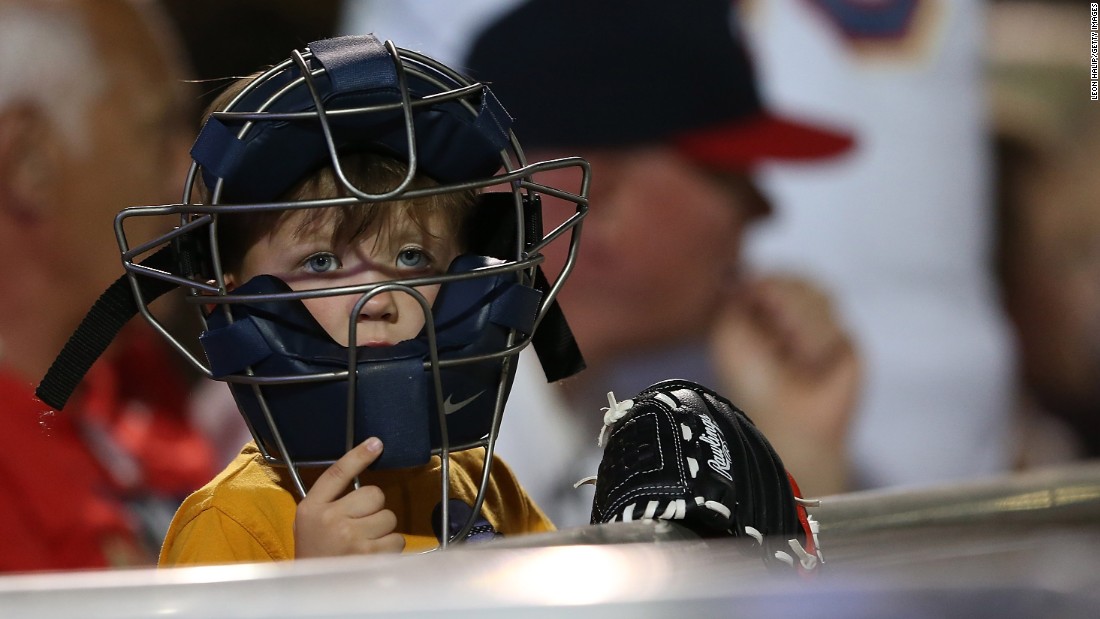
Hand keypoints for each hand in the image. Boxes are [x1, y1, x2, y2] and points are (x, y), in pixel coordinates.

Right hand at [294, 437, 405, 556]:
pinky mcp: (369, 555)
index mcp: (312, 507)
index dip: (359, 456)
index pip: (337, 473)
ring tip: (365, 543)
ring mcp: (351, 536)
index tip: (377, 443)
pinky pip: (396, 539)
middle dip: (374, 509)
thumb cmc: (315, 552)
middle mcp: (330, 518)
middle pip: (375, 495)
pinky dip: (390, 547)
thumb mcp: (310, 521)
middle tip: (361, 525)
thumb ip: (331, 499)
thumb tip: (362, 466)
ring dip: (383, 530)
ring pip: (389, 517)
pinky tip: (373, 555)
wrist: (312, 590)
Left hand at [709, 275, 860, 495]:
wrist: (782, 421)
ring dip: (797, 322)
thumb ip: (737, 297)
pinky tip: (806, 364)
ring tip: (787, 351)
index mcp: (765, 314)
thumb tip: (753, 271)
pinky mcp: (847, 345)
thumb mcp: (728, 334)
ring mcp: (822, 330)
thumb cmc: (751, 383)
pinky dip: (813, 343)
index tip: (754, 299)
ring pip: (818, 295)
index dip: (767, 283)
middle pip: (799, 279)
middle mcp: (795, 319)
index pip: (775, 276)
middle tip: (774, 329)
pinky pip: (835, 323)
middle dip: (783, 299)